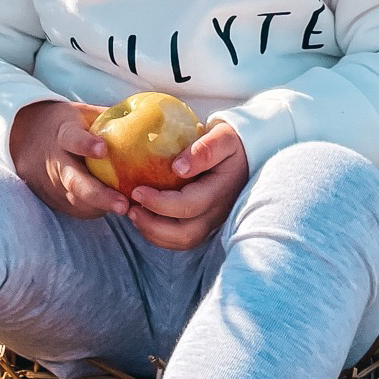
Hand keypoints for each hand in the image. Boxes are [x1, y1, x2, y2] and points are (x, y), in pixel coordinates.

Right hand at [9, 100, 129, 221]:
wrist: (26, 138)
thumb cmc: (67, 124)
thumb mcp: (83, 113)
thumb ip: (111, 118)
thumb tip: (151, 118)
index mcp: (62, 133)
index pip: (72, 139)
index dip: (85, 145)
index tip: (103, 149)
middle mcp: (54, 162)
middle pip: (74, 181)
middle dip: (99, 195)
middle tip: (123, 204)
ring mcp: (52, 185)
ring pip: (77, 202)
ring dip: (103, 208)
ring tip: (131, 210)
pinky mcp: (55, 201)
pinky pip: (79, 210)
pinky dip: (99, 211)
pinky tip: (120, 209)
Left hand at [128, 123, 249, 250]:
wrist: (247, 154)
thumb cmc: (232, 143)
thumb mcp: (223, 137)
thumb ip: (205, 150)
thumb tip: (178, 168)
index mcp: (220, 190)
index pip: (188, 206)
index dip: (159, 203)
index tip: (137, 190)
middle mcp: (217, 212)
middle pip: (185, 234)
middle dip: (153, 226)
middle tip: (131, 209)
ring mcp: (212, 221)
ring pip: (183, 241)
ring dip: (155, 233)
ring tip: (134, 214)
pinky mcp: (205, 223)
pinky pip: (182, 238)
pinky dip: (160, 235)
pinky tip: (145, 218)